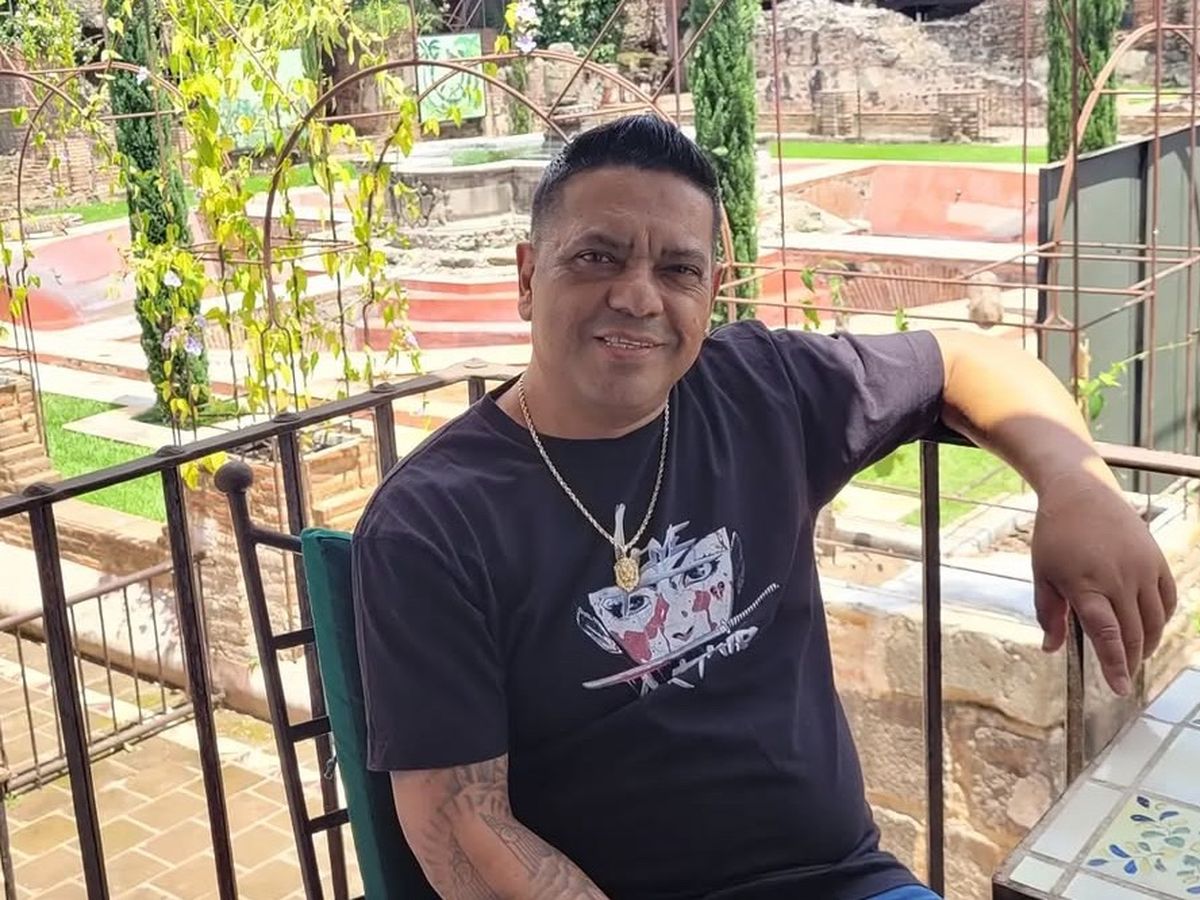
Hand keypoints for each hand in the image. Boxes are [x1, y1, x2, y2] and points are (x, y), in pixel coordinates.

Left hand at [1031, 469, 1176, 695]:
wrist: (1081, 491)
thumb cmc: (1055, 534)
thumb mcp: (1042, 574)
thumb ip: (1048, 613)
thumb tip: (1051, 648)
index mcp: (1086, 585)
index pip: (1107, 634)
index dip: (1114, 664)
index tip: (1118, 688)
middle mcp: (1119, 579)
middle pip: (1134, 633)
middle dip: (1131, 660)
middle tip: (1123, 677)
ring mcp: (1142, 569)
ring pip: (1155, 620)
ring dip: (1148, 643)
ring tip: (1136, 655)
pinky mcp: (1156, 560)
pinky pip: (1168, 599)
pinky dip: (1161, 619)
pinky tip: (1150, 627)